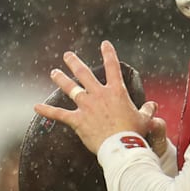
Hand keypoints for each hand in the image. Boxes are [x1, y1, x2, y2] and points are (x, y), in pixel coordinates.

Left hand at [34, 41, 155, 153]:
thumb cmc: (134, 133)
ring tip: (54, 72)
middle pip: (84, 74)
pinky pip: (59, 114)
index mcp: (116, 91)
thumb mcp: (145, 120)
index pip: (113, 67)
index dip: (109, 54)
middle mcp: (99, 94)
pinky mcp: (77, 120)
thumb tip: (153, 106)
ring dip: (61, 80)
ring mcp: (86, 106)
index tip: (105, 44)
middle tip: (67, 56)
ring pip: (70, 89)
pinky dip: (47, 111)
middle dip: (74, 63)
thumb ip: (147, 111)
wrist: (121, 146)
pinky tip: (36, 107)